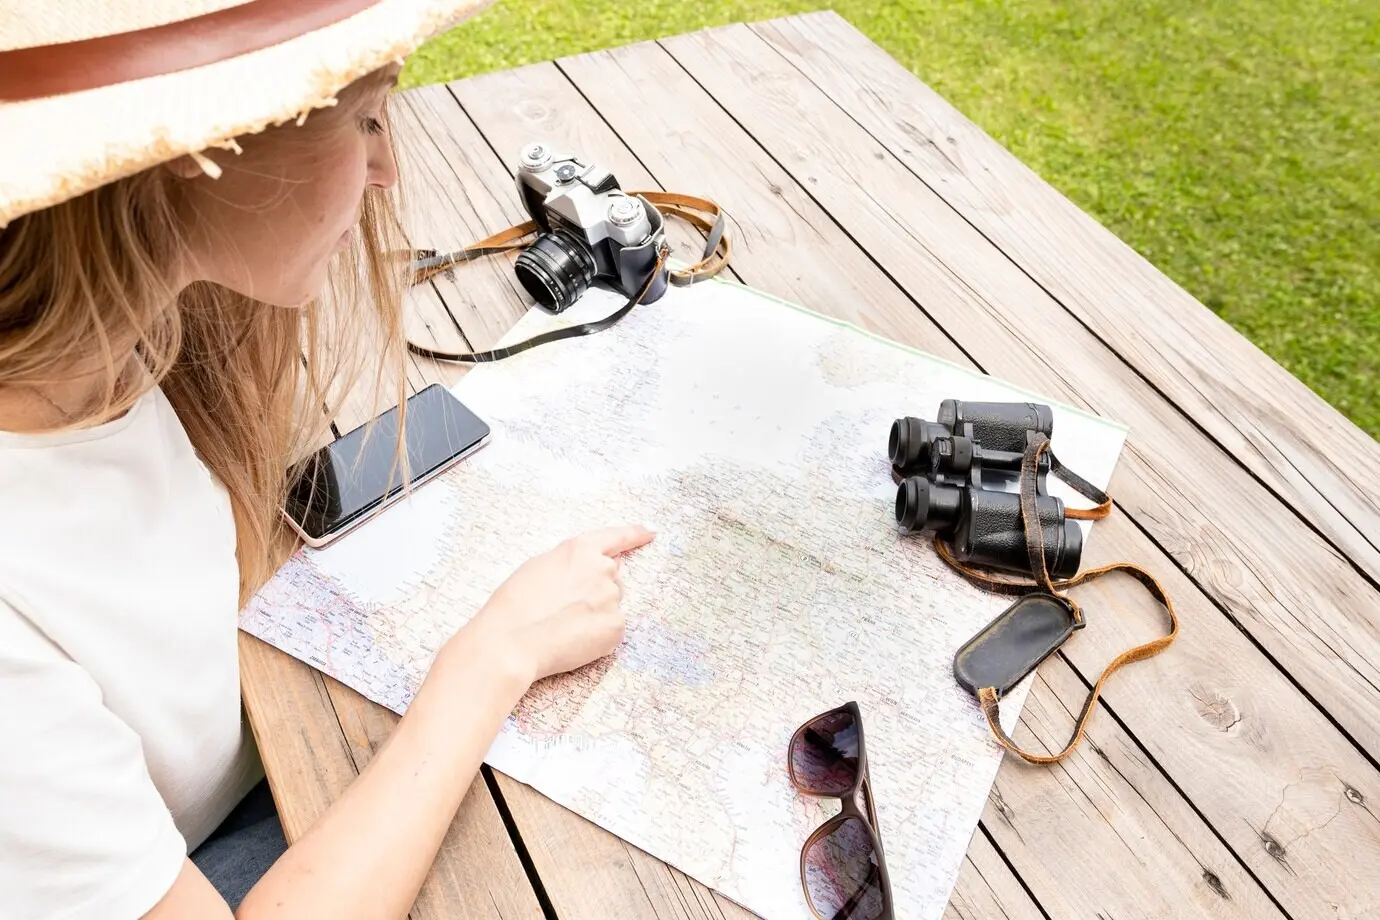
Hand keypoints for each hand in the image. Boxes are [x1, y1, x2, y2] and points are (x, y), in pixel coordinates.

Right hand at [459, 525, 655, 683]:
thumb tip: (589, 569)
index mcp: (580, 550)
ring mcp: (612, 598)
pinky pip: (612, 628)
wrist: (512, 642)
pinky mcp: (616, 626)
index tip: (650, 532)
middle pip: (612, 578)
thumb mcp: (540, 566)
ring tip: (563, 625)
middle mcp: (602, 569)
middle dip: (596, 590)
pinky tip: (573, 640)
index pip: (616, 537)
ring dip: (596, 612)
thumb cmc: (516, 605)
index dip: (634, 535)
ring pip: (611, 604)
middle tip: (565, 608)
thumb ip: (571, 562)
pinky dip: (597, 635)